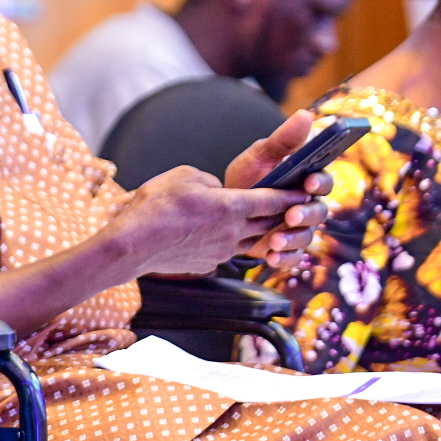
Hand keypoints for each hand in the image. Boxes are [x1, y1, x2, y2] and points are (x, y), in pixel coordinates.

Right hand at [101, 164, 319, 277]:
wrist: (134, 245)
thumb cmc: (156, 206)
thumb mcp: (184, 176)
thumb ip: (209, 180)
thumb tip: (218, 190)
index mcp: (231, 206)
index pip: (272, 200)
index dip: (291, 195)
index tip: (306, 192)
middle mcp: (233, 232)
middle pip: (269, 224)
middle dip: (284, 215)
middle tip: (296, 207)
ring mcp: (221, 251)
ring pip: (252, 241)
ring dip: (262, 232)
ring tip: (266, 224)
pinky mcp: (208, 264)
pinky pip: (229, 251)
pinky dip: (234, 242)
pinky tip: (225, 236)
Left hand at [224, 110, 333, 267]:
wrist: (224, 210)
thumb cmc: (248, 178)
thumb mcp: (260, 156)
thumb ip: (283, 139)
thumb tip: (306, 115)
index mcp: (306, 180)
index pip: (324, 179)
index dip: (321, 180)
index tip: (310, 180)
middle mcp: (308, 205)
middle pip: (319, 211)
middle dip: (305, 214)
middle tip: (290, 215)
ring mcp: (299, 229)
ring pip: (307, 236)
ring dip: (293, 239)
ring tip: (274, 240)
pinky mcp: (287, 248)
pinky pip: (293, 257)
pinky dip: (283, 258)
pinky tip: (270, 256)